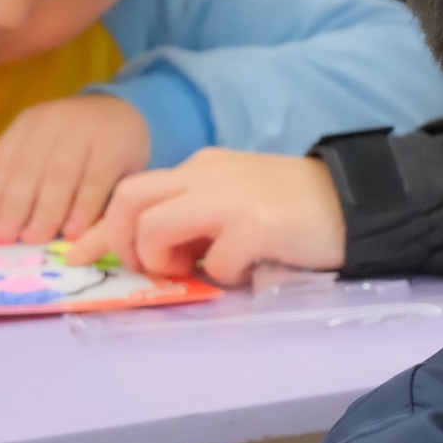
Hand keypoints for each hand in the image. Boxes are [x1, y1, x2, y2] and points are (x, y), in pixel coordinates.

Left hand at [0, 95, 152, 242]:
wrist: (127, 115)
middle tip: (10, 237)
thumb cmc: (73, 142)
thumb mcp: (35, 148)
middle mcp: (54, 123)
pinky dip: (82, 209)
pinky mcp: (115, 147)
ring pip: (60, 177)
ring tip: (36, 238)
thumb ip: (3, 171)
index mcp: (28, 125)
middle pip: (29, 169)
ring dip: (47, 211)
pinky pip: (95, 181)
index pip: (4, 160)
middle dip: (16, 206)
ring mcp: (86, 133)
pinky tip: (72, 230)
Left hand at [68, 149, 346, 283]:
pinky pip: (216, 260)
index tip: (80, 255)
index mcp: (205, 167)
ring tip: (196, 270)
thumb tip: (157, 250)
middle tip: (146, 268)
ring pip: (155, 227)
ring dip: (163, 259)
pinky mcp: (257, 224)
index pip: (132, 190)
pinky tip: (250, 270)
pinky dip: (225, 275)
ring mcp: (232, 197)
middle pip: (129, 200)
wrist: (361, 204)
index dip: (102, 228)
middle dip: (121, 241)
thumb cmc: (300, 208)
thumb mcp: (240, 198)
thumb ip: (200, 213)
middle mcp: (210, 174)